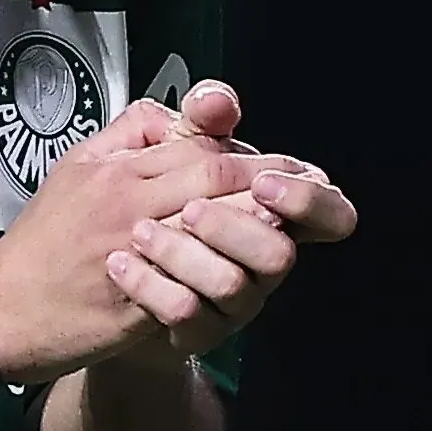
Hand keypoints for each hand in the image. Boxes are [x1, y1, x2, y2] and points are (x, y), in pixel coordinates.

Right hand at [0, 98, 266, 386]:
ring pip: (210, 223)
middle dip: (265, 179)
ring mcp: (130, 252)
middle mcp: (124, 203)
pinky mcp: (133, 302)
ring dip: (254, 222)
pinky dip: (224, 272)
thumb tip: (174, 115)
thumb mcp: (76, 169)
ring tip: (285, 224)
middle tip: (304, 187)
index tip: (282, 164)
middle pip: (213, 175)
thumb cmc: (41, 243)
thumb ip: (127, 136)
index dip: (248, 153)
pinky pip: (191, 281)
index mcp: (115, 170)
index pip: (198, 146)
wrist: (0, 311)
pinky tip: (249, 272)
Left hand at [100, 82, 358, 357]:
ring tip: (140, 233)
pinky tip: (120, 264)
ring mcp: (233, 302)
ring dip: (184, 254)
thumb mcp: (170, 158)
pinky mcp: (196, 330)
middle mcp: (262, 261)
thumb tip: (219, 100)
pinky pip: (184, 314)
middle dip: (235, 227)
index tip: (266, 184)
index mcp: (273, 213)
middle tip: (190, 209)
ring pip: (232, 285)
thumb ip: (201, 124)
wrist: (101, 282)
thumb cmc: (152, 215)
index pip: (329, 212)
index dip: (306, 199)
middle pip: (280, 253)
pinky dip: (149, 285)